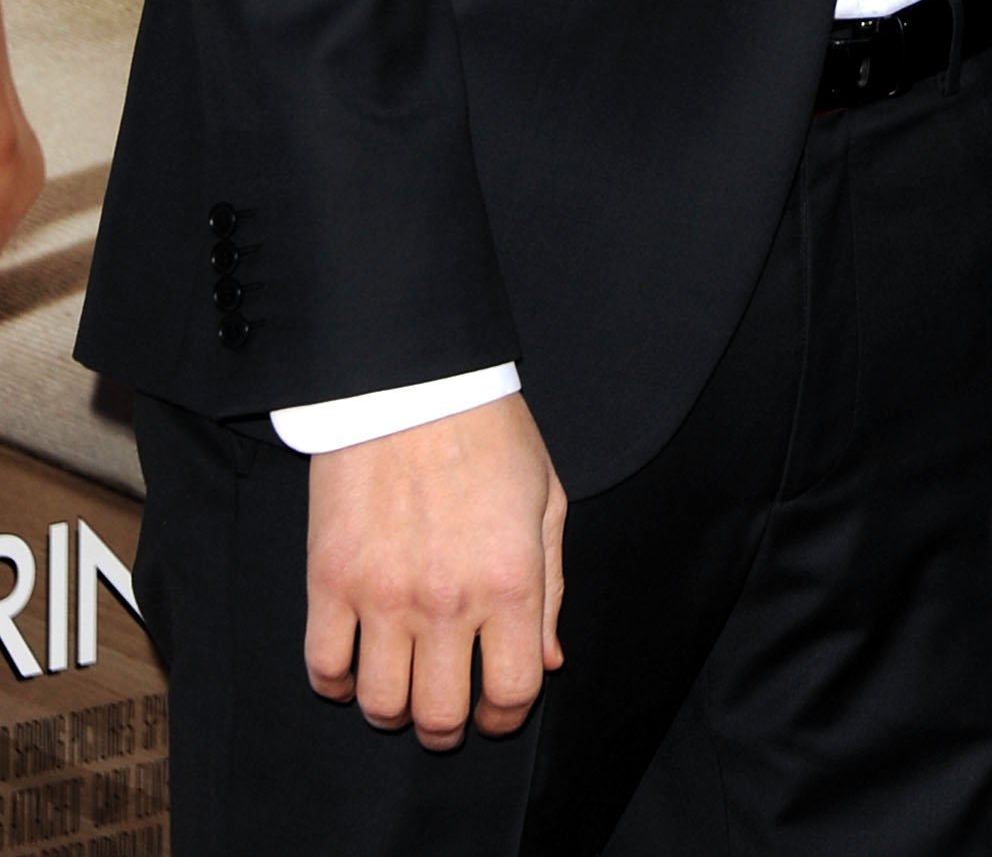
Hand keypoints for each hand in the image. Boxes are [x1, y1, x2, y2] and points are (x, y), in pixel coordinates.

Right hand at [304, 393, 565, 747]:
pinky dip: (336, 682)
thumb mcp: (545, 499)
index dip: (506, 717)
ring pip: (381, 705)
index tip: (495, 712)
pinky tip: (352, 666)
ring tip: (400, 690)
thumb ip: (550, 588)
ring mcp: (384, 594)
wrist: (412, 379)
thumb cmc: (487, 431)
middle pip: (441, 716)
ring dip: (392, 712)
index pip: (514, 691)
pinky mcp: (330, 579)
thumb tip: (548, 661)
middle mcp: (449, 600)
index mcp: (511, 579)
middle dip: (447, 728)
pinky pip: (323, 667)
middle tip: (445, 713)